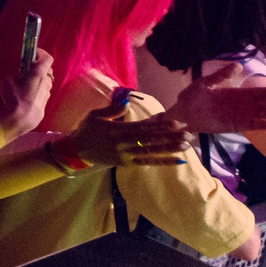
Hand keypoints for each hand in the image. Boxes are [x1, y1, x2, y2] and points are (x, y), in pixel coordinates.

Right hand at [0, 49, 54, 142]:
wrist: (20, 119)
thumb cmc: (14, 98)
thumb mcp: (7, 81)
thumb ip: (14, 76)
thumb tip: (16, 77)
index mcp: (38, 74)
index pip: (47, 58)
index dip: (41, 53)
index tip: (33, 53)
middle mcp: (46, 82)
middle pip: (48, 70)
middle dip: (39, 67)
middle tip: (28, 69)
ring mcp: (47, 93)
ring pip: (46, 82)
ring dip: (38, 80)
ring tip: (26, 84)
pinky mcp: (45, 103)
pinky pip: (43, 93)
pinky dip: (37, 91)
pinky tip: (27, 96)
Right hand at [60, 101, 192, 170]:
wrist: (76, 150)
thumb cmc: (87, 130)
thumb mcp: (95, 115)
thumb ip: (112, 109)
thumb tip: (128, 103)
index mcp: (117, 130)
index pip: (143, 127)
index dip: (161, 125)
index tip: (177, 122)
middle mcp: (124, 143)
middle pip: (152, 140)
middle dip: (171, 137)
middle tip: (189, 134)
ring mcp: (126, 155)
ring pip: (152, 152)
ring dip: (170, 149)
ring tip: (187, 146)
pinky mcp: (127, 163)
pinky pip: (147, 162)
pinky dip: (163, 162)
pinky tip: (176, 161)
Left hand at [169, 72, 265, 135]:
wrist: (182, 113)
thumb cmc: (193, 97)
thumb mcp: (207, 83)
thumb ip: (223, 75)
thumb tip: (239, 65)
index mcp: (240, 93)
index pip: (265, 92)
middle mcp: (246, 104)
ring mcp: (244, 115)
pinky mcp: (238, 125)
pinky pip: (259, 125)